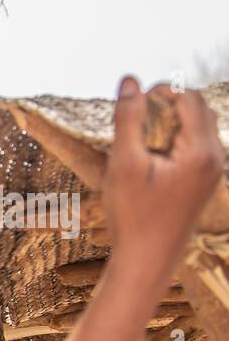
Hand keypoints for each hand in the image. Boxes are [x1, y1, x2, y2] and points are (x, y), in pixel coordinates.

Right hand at [104, 78, 224, 281]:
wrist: (147, 260)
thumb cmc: (133, 215)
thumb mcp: (124, 163)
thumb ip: (128, 119)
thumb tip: (129, 81)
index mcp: (200, 151)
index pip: (188, 98)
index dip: (161, 92)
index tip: (133, 103)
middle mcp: (216, 158)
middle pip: (198, 109)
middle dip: (168, 105)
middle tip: (136, 119)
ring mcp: (214, 171)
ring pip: (199, 127)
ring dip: (172, 123)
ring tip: (141, 139)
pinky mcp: (207, 182)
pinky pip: (198, 147)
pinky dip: (176, 141)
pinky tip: (152, 159)